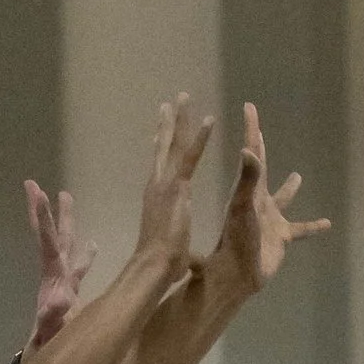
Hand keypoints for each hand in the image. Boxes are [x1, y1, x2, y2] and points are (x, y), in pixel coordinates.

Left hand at [23, 178, 95, 352]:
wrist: (49, 352)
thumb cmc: (51, 342)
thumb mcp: (52, 329)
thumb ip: (53, 317)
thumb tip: (58, 303)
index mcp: (53, 276)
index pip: (48, 241)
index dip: (44, 218)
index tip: (39, 193)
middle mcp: (57, 272)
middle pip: (53, 236)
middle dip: (47, 211)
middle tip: (33, 184)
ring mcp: (64, 280)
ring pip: (66, 245)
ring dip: (67, 222)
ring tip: (67, 196)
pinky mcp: (72, 291)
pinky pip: (80, 268)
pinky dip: (87, 255)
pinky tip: (94, 244)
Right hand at [136, 93, 214, 279]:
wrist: (154, 266)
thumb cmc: (160, 262)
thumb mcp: (167, 241)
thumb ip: (170, 234)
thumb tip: (172, 244)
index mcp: (156, 196)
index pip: (159, 164)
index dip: (160, 144)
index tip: (162, 127)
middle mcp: (157, 184)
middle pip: (162, 147)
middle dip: (167, 123)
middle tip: (171, 101)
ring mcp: (166, 183)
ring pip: (173, 144)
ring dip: (181, 120)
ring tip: (184, 97)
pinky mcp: (177, 187)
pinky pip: (190, 157)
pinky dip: (200, 138)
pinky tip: (209, 119)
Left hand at [209, 102, 330, 298]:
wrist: (238, 273)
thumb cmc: (236, 239)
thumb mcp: (242, 206)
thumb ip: (247, 179)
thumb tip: (248, 150)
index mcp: (249, 188)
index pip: (252, 151)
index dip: (252, 128)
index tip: (249, 107)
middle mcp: (260, 199)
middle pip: (262, 167)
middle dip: (261, 147)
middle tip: (260, 130)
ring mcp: (272, 218)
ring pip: (283, 198)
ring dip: (289, 188)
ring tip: (298, 176)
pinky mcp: (282, 237)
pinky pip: (302, 229)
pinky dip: (313, 227)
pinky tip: (327, 224)